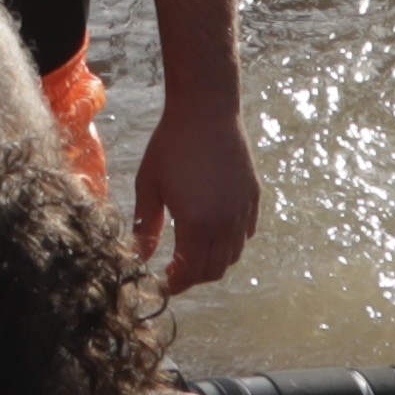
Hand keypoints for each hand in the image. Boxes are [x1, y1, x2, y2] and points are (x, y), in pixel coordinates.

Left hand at [132, 97, 263, 294]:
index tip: (163, 283)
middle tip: (175, 271)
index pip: (191, 272)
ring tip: (192, 253)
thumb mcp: (149, 185)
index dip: (176, 284)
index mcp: (197, 223)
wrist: (207, 111)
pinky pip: (245, 233)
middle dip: (193, 277)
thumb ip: (145, 226)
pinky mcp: (253, 197)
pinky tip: (212, 232)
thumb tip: (141, 256)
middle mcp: (225, 222)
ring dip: (213, 261)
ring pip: (233, 254)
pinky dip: (230, 242)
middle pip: (214, 269)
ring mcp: (243, 210)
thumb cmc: (172, 145)